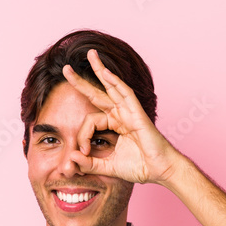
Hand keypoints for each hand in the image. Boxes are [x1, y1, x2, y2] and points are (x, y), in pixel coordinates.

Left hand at [61, 49, 179, 185]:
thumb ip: (89, 164)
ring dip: (101, 70)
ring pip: (113, 86)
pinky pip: (126, 94)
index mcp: (114, 124)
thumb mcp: (107, 167)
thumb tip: (71, 158)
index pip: (90, 121)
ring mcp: (130, 112)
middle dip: (81, 81)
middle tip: (66, 68)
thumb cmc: (139, 167)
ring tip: (91, 54)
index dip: (82, 136)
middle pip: (98, 93)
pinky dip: (117, 82)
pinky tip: (106, 73)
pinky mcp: (138, 114)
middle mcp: (121, 114)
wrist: (159, 171)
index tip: (83, 152)